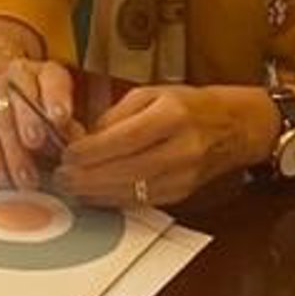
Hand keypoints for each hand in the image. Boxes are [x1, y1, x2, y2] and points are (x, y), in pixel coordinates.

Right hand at [0, 52, 81, 190]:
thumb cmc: (34, 97)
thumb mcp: (56, 101)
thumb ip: (68, 124)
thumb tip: (76, 147)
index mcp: (44, 72)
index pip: (52, 80)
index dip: (56, 98)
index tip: (61, 117)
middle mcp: (16, 77)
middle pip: (22, 99)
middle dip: (28, 121)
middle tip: (36, 143)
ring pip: (0, 120)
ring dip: (13, 152)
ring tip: (26, 179)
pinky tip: (4, 178)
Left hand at [54, 84, 255, 210]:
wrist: (234, 127)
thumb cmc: (190, 106)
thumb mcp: (152, 94)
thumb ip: (116, 116)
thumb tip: (83, 140)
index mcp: (172, 115)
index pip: (124, 138)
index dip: (91, 151)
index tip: (66, 155)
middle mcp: (181, 148)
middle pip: (126, 170)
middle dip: (87, 177)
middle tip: (60, 178)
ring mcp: (184, 175)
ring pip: (132, 191)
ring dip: (96, 193)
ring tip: (71, 188)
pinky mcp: (181, 194)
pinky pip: (142, 201)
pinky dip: (115, 200)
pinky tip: (95, 195)